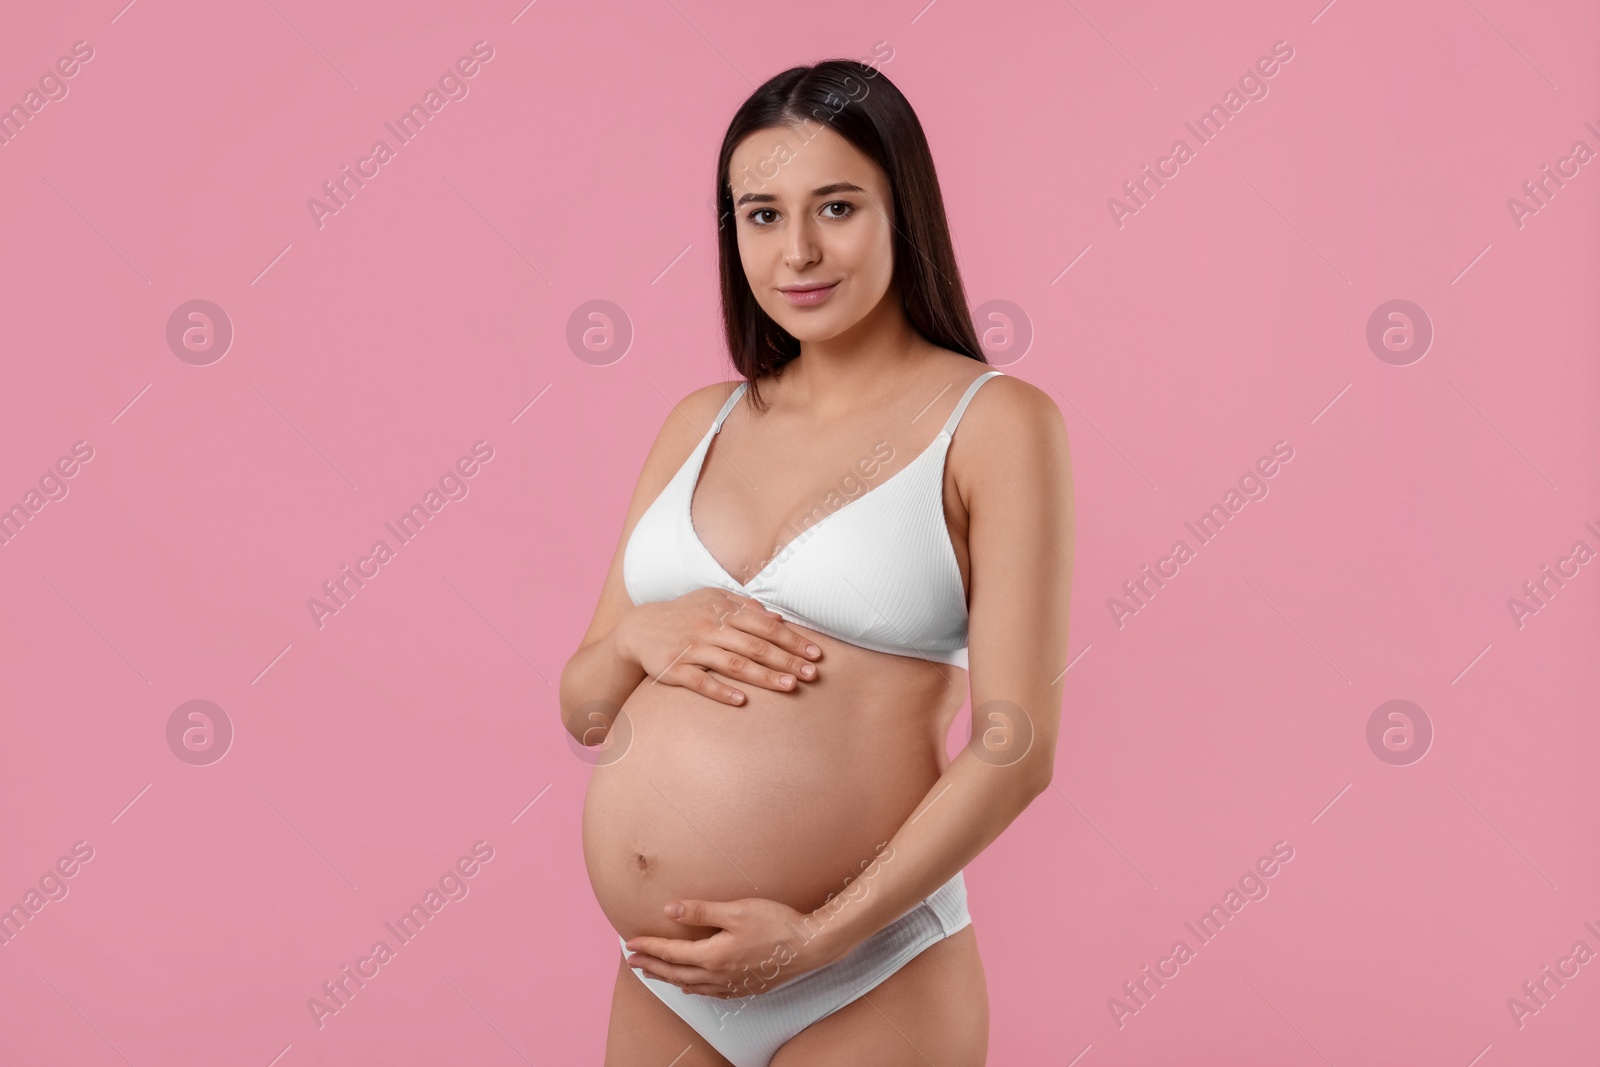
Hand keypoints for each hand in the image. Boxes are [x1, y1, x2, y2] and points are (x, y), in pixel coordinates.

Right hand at [615, 587, 821, 705]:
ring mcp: (693, 648)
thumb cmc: (685, 614)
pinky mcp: (675, 668)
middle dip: (786, 660)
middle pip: (755, 646)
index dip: (792, 640)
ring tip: (789, 687)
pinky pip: (701, 681)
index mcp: (723, 610)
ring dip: (763, 676)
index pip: (765, 626)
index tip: (815, 654)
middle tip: (811, 675)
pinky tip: (742, 701)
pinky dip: (721, 690)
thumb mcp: (713, 600)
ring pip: (733, 663)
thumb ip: (745, 607)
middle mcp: (710, 628)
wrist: (639, 628)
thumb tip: (778, 617)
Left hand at [623, 897, 842, 997]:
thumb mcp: (737, 910)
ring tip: (653, 973)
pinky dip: (693, 989)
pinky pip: (710, 993)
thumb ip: (701, 911)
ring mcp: (732, 984)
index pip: (672, 952)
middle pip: (676, 973)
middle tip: (632, 960)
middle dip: (652, 965)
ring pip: (691, 985)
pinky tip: (691, 986)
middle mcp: (719, 975)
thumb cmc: (776, 923)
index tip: (631, 942)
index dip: (650, 946)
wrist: (810, 946)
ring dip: (668, 978)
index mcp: (713, 956)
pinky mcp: (745, 987)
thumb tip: (670, 910)